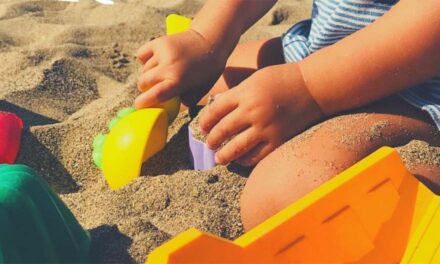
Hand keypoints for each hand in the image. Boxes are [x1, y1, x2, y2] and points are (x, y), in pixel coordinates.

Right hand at [135, 29, 224, 107]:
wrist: (210, 41)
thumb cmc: (207, 70)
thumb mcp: (200, 90)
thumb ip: (184, 101)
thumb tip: (166, 107)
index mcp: (179, 80)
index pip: (154, 95)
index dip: (144, 103)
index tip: (140, 105)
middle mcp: (168, 66)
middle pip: (143, 83)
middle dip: (146, 88)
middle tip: (156, 87)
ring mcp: (162, 52)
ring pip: (144, 69)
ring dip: (149, 74)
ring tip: (164, 71)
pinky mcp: (158, 42)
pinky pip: (142, 55)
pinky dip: (145, 60)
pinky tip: (156, 61)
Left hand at [199, 63, 323, 165]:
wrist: (312, 86)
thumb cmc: (282, 79)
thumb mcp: (254, 79)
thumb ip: (236, 94)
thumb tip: (217, 108)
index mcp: (245, 93)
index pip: (216, 110)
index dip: (205, 122)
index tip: (202, 128)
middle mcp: (252, 111)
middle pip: (223, 130)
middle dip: (212, 140)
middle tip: (209, 144)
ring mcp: (266, 127)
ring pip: (236, 148)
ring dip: (224, 155)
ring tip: (219, 158)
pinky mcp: (278, 139)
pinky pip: (257, 156)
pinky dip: (245, 160)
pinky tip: (240, 160)